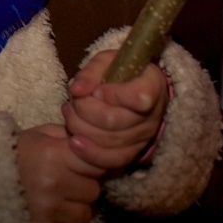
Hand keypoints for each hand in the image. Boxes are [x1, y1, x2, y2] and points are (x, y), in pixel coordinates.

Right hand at [16, 124, 99, 222]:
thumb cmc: (17, 153)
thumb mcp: (41, 135)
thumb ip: (69, 136)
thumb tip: (98, 145)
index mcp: (54, 154)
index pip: (96, 164)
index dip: (90, 165)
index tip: (79, 166)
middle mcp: (53, 182)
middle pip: (93, 191)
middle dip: (82, 187)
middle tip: (65, 182)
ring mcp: (47, 209)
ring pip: (84, 215)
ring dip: (75, 209)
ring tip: (57, 199)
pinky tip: (53, 216)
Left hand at [61, 49, 167, 172]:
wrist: (132, 92)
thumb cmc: (119, 72)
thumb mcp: (107, 62)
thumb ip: (92, 72)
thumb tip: (76, 90)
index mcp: (152, 86)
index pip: (139, 97)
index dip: (114, 95)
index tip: (97, 90)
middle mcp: (152, 115)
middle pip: (115, 121)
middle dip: (85, 110)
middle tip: (73, 101)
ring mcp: (144, 137)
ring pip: (109, 141)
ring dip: (80, 127)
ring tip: (70, 113)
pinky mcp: (133, 154)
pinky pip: (111, 160)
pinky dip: (89, 153)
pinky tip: (74, 142)